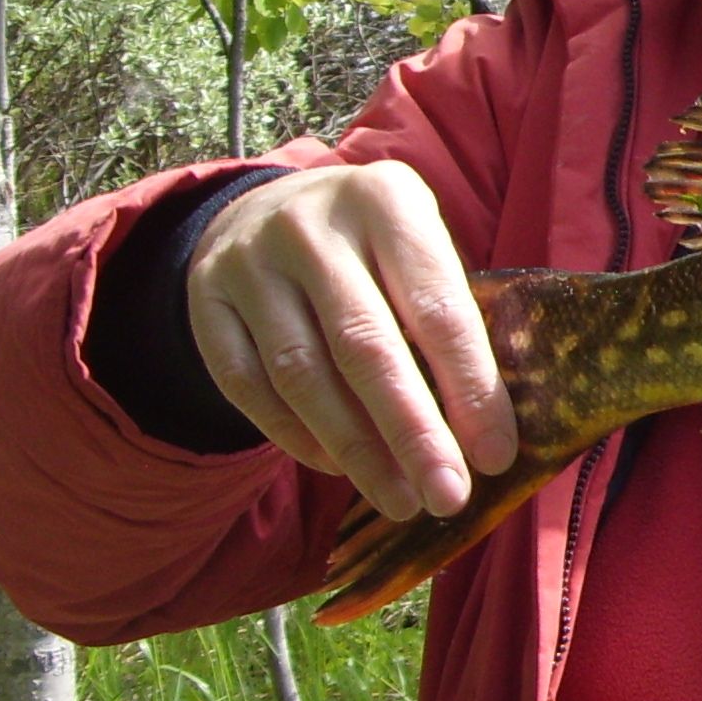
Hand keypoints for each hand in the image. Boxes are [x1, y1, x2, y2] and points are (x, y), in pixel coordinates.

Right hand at [185, 163, 517, 520]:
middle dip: (412, 433)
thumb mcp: (420, 247)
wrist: (264, 208)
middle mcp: (311, 227)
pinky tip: (339, 469)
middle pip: (365, 347)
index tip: (495, 457)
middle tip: (446, 496)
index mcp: (386, 202)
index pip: (437, 309)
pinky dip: (296, 437)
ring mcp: (249, 264)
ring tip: (400, 498)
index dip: (469, 389)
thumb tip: (486, 430)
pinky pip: (249, 387)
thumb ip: (450, 317)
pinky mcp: (206, 303)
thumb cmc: (374, 246)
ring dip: (356, 450)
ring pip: (303, 375)